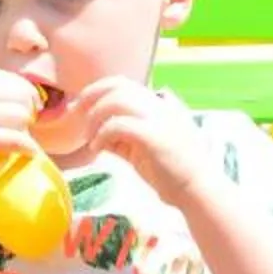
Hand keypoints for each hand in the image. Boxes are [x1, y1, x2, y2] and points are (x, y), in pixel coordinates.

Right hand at [0, 68, 40, 181]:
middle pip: (22, 95)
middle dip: (28, 110)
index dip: (23, 93)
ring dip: (26, 129)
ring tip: (19, 139)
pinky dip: (29, 147)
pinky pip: (19, 140)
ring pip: (23, 116)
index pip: (11, 79)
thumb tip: (4, 95)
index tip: (26, 106)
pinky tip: (28, 153)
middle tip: (26, 125)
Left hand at [76, 77, 215, 207]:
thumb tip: (100, 134)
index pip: (124, 84)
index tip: (82, 106)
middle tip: (75, 114)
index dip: (99, 90)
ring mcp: (158, 118)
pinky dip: (102, 134)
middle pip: (118, 85)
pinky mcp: (153, 135)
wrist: (197, 189)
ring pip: (116, 100)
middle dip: (91, 96)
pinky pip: (118, 125)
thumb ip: (125, 138)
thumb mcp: (144, 150)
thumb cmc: (173, 173)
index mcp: (159, 106)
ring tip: (90, 137)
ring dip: (95, 116)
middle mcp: (159, 106)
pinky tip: (97, 149)